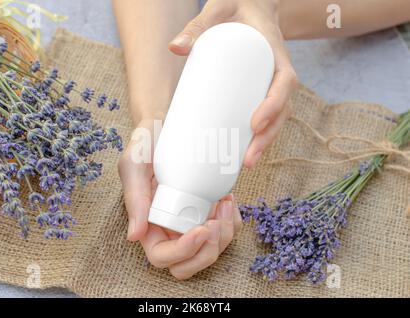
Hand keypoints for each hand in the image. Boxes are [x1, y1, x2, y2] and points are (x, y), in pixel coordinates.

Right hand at [118, 119, 241, 279]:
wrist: (166, 126)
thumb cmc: (146, 144)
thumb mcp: (134, 166)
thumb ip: (134, 199)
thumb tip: (134, 237)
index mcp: (149, 225)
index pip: (162, 257)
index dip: (183, 252)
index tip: (201, 230)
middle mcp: (170, 229)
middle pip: (190, 263)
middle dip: (208, 251)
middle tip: (216, 222)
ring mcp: (191, 221)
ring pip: (212, 249)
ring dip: (225, 234)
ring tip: (225, 203)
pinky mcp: (207, 210)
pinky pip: (226, 229)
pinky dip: (232, 220)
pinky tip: (229, 200)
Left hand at [169, 0, 297, 167]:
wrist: (251, 8)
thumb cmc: (237, 9)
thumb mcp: (219, 9)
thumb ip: (198, 25)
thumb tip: (175, 48)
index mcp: (276, 54)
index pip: (284, 84)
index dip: (273, 106)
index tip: (255, 123)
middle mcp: (279, 75)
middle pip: (282, 111)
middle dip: (267, 137)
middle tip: (247, 158)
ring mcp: (271, 86)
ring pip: (276, 120)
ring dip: (263, 144)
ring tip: (244, 163)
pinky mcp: (260, 93)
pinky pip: (265, 118)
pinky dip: (255, 137)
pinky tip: (240, 153)